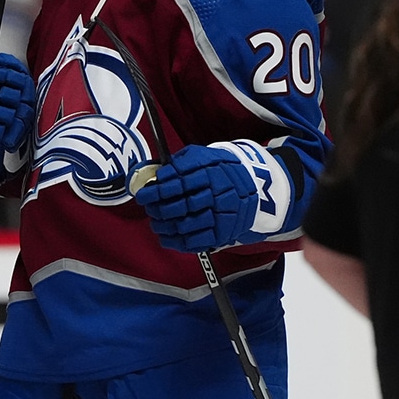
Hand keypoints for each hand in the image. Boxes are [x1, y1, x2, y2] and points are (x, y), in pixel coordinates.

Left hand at [133, 143, 267, 252]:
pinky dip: (176, 242)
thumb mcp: (203, 156)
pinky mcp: (223, 232)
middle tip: (148, 208)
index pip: (177, 183)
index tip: (143, 194)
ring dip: (164, 226)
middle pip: (180, 205)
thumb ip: (180, 162)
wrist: (254, 184)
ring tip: (155, 222)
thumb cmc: (220, 169)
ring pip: (185, 225)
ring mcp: (220, 215)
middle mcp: (216, 194)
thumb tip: (155, 173)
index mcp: (209, 173)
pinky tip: (165, 237)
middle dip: (158, 209)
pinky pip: (196, 241)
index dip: (157, 191)